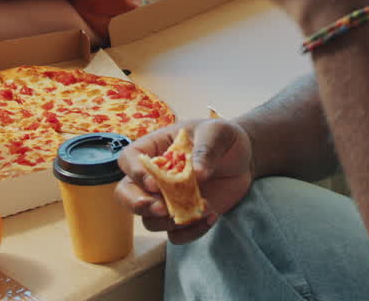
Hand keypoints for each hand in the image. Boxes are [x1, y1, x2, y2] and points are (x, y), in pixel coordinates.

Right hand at [116, 118, 252, 243]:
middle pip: (127, 194)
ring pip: (150, 220)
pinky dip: (191, 233)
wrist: (242, 158)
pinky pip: (176, 235)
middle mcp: (154, 176)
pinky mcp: (183, 216)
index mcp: (155, 149)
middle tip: (162, 209)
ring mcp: (167, 199)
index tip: (155, 183)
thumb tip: (198, 174)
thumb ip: (206, 150)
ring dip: (169, 222)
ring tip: (201, 210)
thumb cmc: (222, 138)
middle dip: (139, 205)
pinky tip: (211, 217)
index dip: (135, 172)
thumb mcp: (217, 133)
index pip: (129, 158)